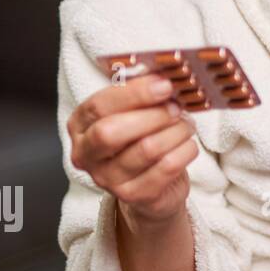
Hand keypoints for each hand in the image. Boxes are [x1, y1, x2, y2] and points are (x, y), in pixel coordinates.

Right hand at [66, 73, 198, 225]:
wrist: (151, 188)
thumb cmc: (141, 139)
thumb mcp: (134, 112)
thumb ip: (141, 93)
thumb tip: (163, 75)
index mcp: (81, 126)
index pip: (99, 106)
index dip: (134, 93)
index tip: (164, 85)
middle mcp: (86, 155)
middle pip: (112, 131)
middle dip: (153, 115)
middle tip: (177, 107)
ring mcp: (107, 179)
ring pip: (146, 149)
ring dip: (175, 132)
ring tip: (186, 125)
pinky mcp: (133, 196)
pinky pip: (166, 168)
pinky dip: (185, 151)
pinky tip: (188, 145)